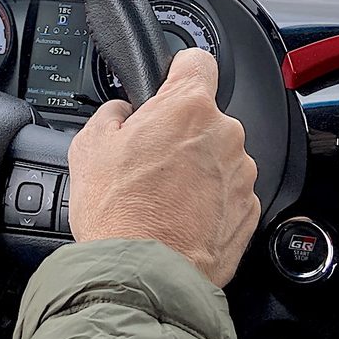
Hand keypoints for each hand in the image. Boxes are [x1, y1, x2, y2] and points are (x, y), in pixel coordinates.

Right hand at [68, 48, 259, 287]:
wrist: (145, 276)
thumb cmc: (120, 214)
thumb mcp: (89, 148)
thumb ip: (112, 115)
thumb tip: (122, 113)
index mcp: (187, 107)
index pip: (198, 61)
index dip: (179, 71)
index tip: (170, 84)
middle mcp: (225, 134)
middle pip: (205, 117)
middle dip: (181, 132)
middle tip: (150, 161)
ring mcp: (242, 174)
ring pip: (219, 156)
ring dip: (198, 168)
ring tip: (163, 198)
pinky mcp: (250, 209)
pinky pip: (229, 192)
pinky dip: (210, 201)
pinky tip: (180, 218)